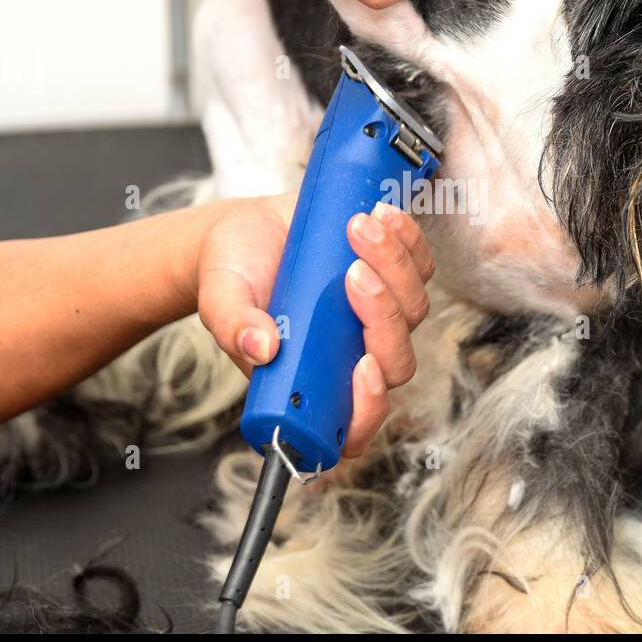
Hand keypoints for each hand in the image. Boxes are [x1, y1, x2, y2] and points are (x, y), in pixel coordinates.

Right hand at [193, 196, 433, 457]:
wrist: (241, 232)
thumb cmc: (231, 277)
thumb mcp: (221, 301)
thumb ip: (235, 326)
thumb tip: (261, 346)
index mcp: (312, 382)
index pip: (355, 427)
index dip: (369, 408)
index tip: (362, 366)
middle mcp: (351, 357)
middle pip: (397, 362)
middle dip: (384, 316)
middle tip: (352, 272)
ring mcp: (376, 319)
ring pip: (415, 308)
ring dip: (395, 266)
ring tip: (356, 225)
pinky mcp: (390, 278)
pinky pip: (420, 267)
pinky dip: (409, 240)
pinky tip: (381, 213)